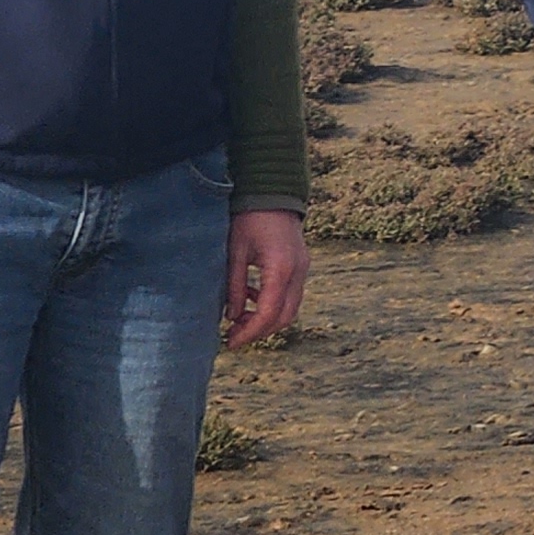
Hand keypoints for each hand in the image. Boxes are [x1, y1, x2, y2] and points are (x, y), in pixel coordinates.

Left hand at [222, 209, 310, 349]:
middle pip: (285, 316)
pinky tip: (251, 300)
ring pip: (291, 308)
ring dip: (267, 319)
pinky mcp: (300, 265)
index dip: (250, 332)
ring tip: (239, 320)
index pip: (269, 313)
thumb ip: (235, 286)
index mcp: (281, 269)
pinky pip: (290, 294)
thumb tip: (232, 317)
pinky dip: (272, 305)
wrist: (273, 193)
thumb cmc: (249, 219)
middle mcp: (298, 272)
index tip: (230, 342)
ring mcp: (303, 268)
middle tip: (233, 336)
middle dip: (260, 331)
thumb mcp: (234, 252)